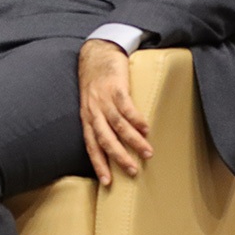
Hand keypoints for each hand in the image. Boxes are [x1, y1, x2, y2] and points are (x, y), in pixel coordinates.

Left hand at [78, 39, 152, 185]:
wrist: (97, 53)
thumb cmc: (97, 82)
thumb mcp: (92, 104)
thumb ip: (101, 122)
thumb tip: (117, 146)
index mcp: (87, 117)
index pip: (91, 145)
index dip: (98, 163)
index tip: (108, 182)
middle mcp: (93, 110)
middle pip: (104, 138)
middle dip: (118, 156)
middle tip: (133, 171)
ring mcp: (103, 98)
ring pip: (117, 124)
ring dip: (132, 140)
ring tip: (148, 153)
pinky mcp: (115, 86)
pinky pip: (125, 105)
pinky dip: (135, 118)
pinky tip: (146, 128)